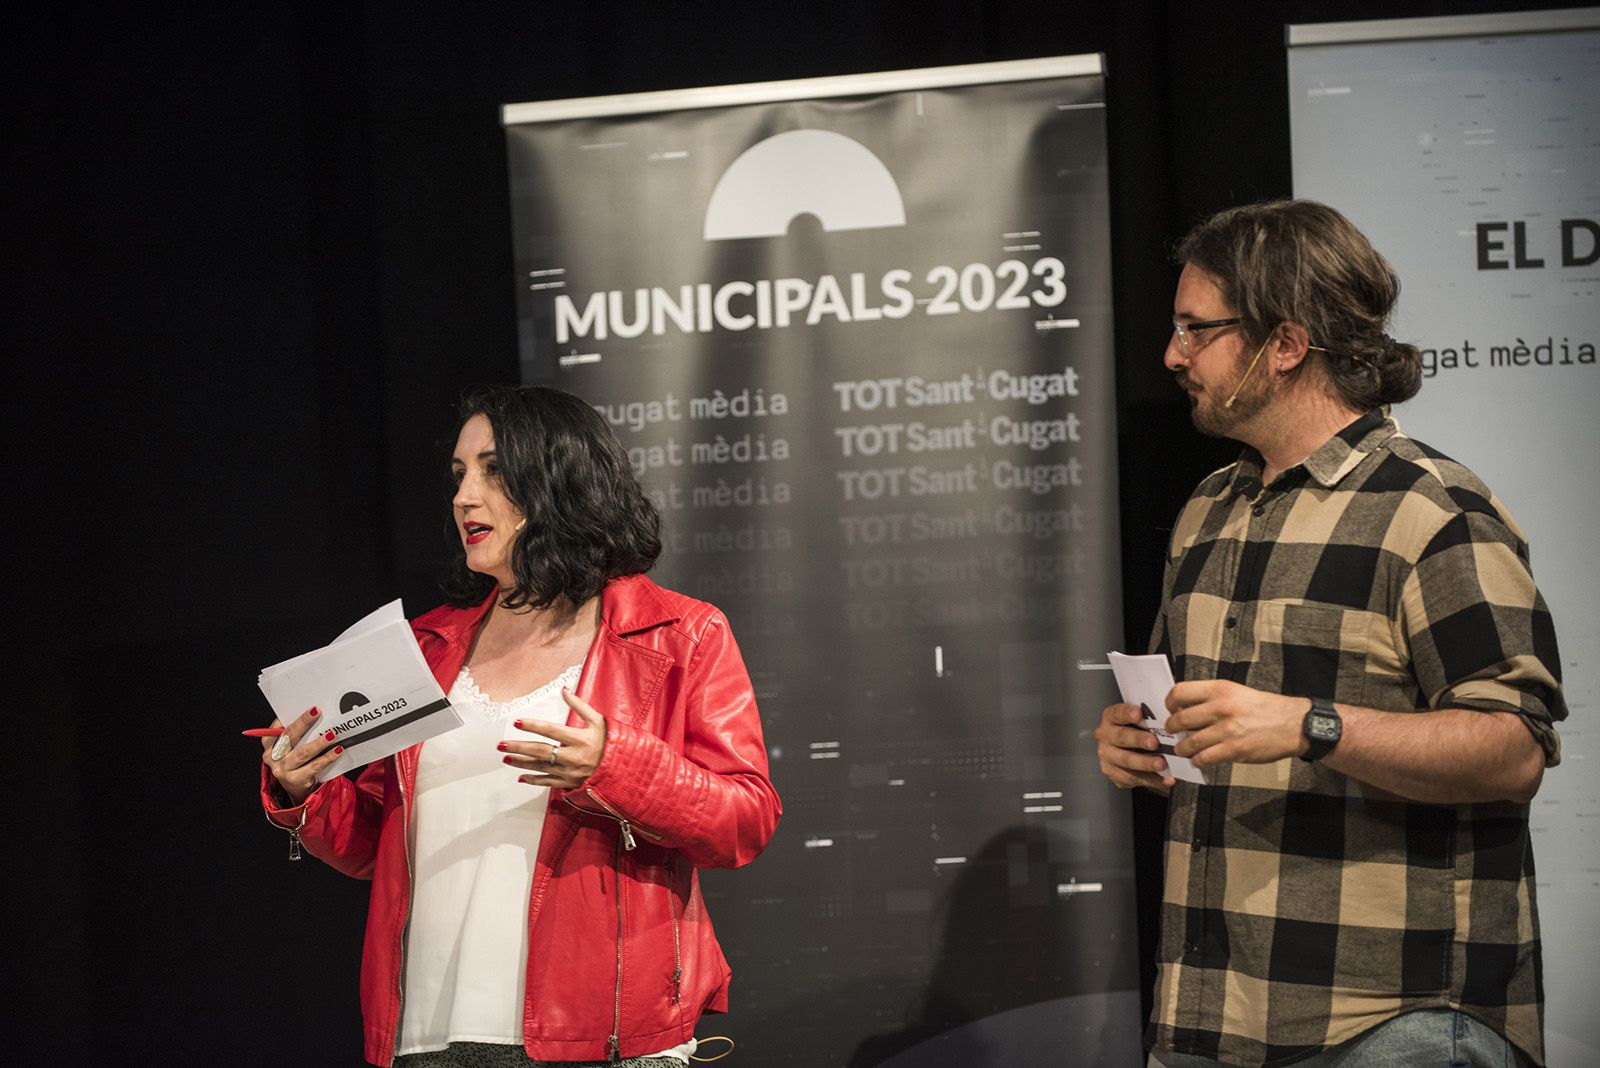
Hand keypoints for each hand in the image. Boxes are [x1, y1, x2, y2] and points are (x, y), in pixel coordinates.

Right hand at [261, 706, 340, 804]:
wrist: (296, 786)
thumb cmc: (294, 759)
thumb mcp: (289, 747)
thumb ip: (294, 734)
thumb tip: (312, 714)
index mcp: (269, 746)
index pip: (275, 729)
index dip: (286, 718)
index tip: (298, 708)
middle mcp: (273, 758)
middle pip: (289, 737)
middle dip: (303, 723)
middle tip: (316, 712)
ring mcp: (284, 770)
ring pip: (303, 753)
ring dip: (318, 743)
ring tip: (331, 735)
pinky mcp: (297, 780)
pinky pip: (315, 766)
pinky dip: (327, 757)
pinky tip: (338, 750)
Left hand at [500, 688, 607, 790]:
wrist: (623, 767)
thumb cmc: (610, 742)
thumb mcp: (598, 720)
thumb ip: (579, 705)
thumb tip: (564, 690)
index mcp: (580, 738)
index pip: (551, 730)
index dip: (533, 726)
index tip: (518, 722)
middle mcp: (573, 756)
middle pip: (541, 750)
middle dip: (519, 747)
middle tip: (502, 745)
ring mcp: (571, 771)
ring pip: (541, 767)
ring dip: (521, 763)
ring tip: (506, 758)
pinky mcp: (570, 782)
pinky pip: (548, 782)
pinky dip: (534, 780)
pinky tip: (521, 777)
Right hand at [1095, 702, 1174, 791]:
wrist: (1126, 750)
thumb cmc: (1137, 730)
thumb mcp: (1141, 719)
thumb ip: (1155, 715)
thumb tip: (1176, 712)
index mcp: (1111, 718)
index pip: (1117, 713)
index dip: (1127, 713)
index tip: (1138, 714)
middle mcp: (1106, 736)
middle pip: (1121, 737)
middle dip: (1138, 740)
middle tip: (1154, 743)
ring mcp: (1108, 756)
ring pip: (1126, 761)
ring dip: (1145, 764)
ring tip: (1162, 765)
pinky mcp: (1114, 774)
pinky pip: (1133, 779)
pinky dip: (1151, 780)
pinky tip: (1165, 780)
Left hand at [1165, 680, 1303, 767]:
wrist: (1294, 724)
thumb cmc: (1266, 708)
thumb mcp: (1237, 692)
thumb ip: (1212, 697)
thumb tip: (1186, 706)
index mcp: (1220, 689)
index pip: (1180, 692)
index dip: (1170, 702)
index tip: (1170, 709)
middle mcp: (1221, 708)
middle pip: (1179, 719)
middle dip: (1172, 728)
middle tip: (1173, 732)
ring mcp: (1227, 730)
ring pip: (1189, 742)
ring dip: (1182, 748)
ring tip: (1183, 749)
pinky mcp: (1234, 750)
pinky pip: (1204, 758)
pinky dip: (1197, 761)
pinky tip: (1198, 759)